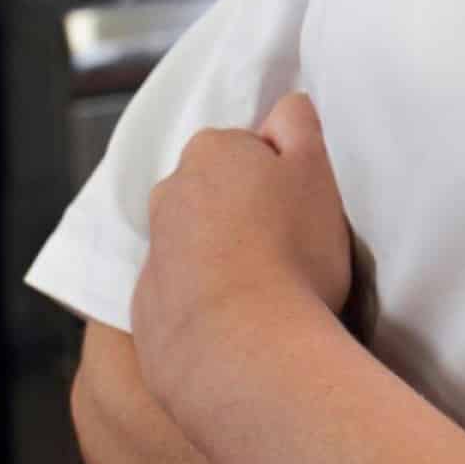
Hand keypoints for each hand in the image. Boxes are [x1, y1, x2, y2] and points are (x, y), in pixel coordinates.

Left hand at [131, 91, 352, 424]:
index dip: (282, 177)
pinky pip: (184, 294)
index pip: (251, 149)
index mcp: (210, 151)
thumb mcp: (317, 168)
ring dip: (225, 256)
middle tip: (291, 249)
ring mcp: (153, 255)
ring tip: (269, 292)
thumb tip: (282, 109)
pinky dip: (208, 302)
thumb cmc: (292, 254)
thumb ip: (298, 122)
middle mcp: (168, 195)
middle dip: (246, 212)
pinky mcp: (147, 310)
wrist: (244, 354)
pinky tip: (242, 323)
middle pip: (218, 192)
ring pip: (197, 242)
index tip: (301, 210)